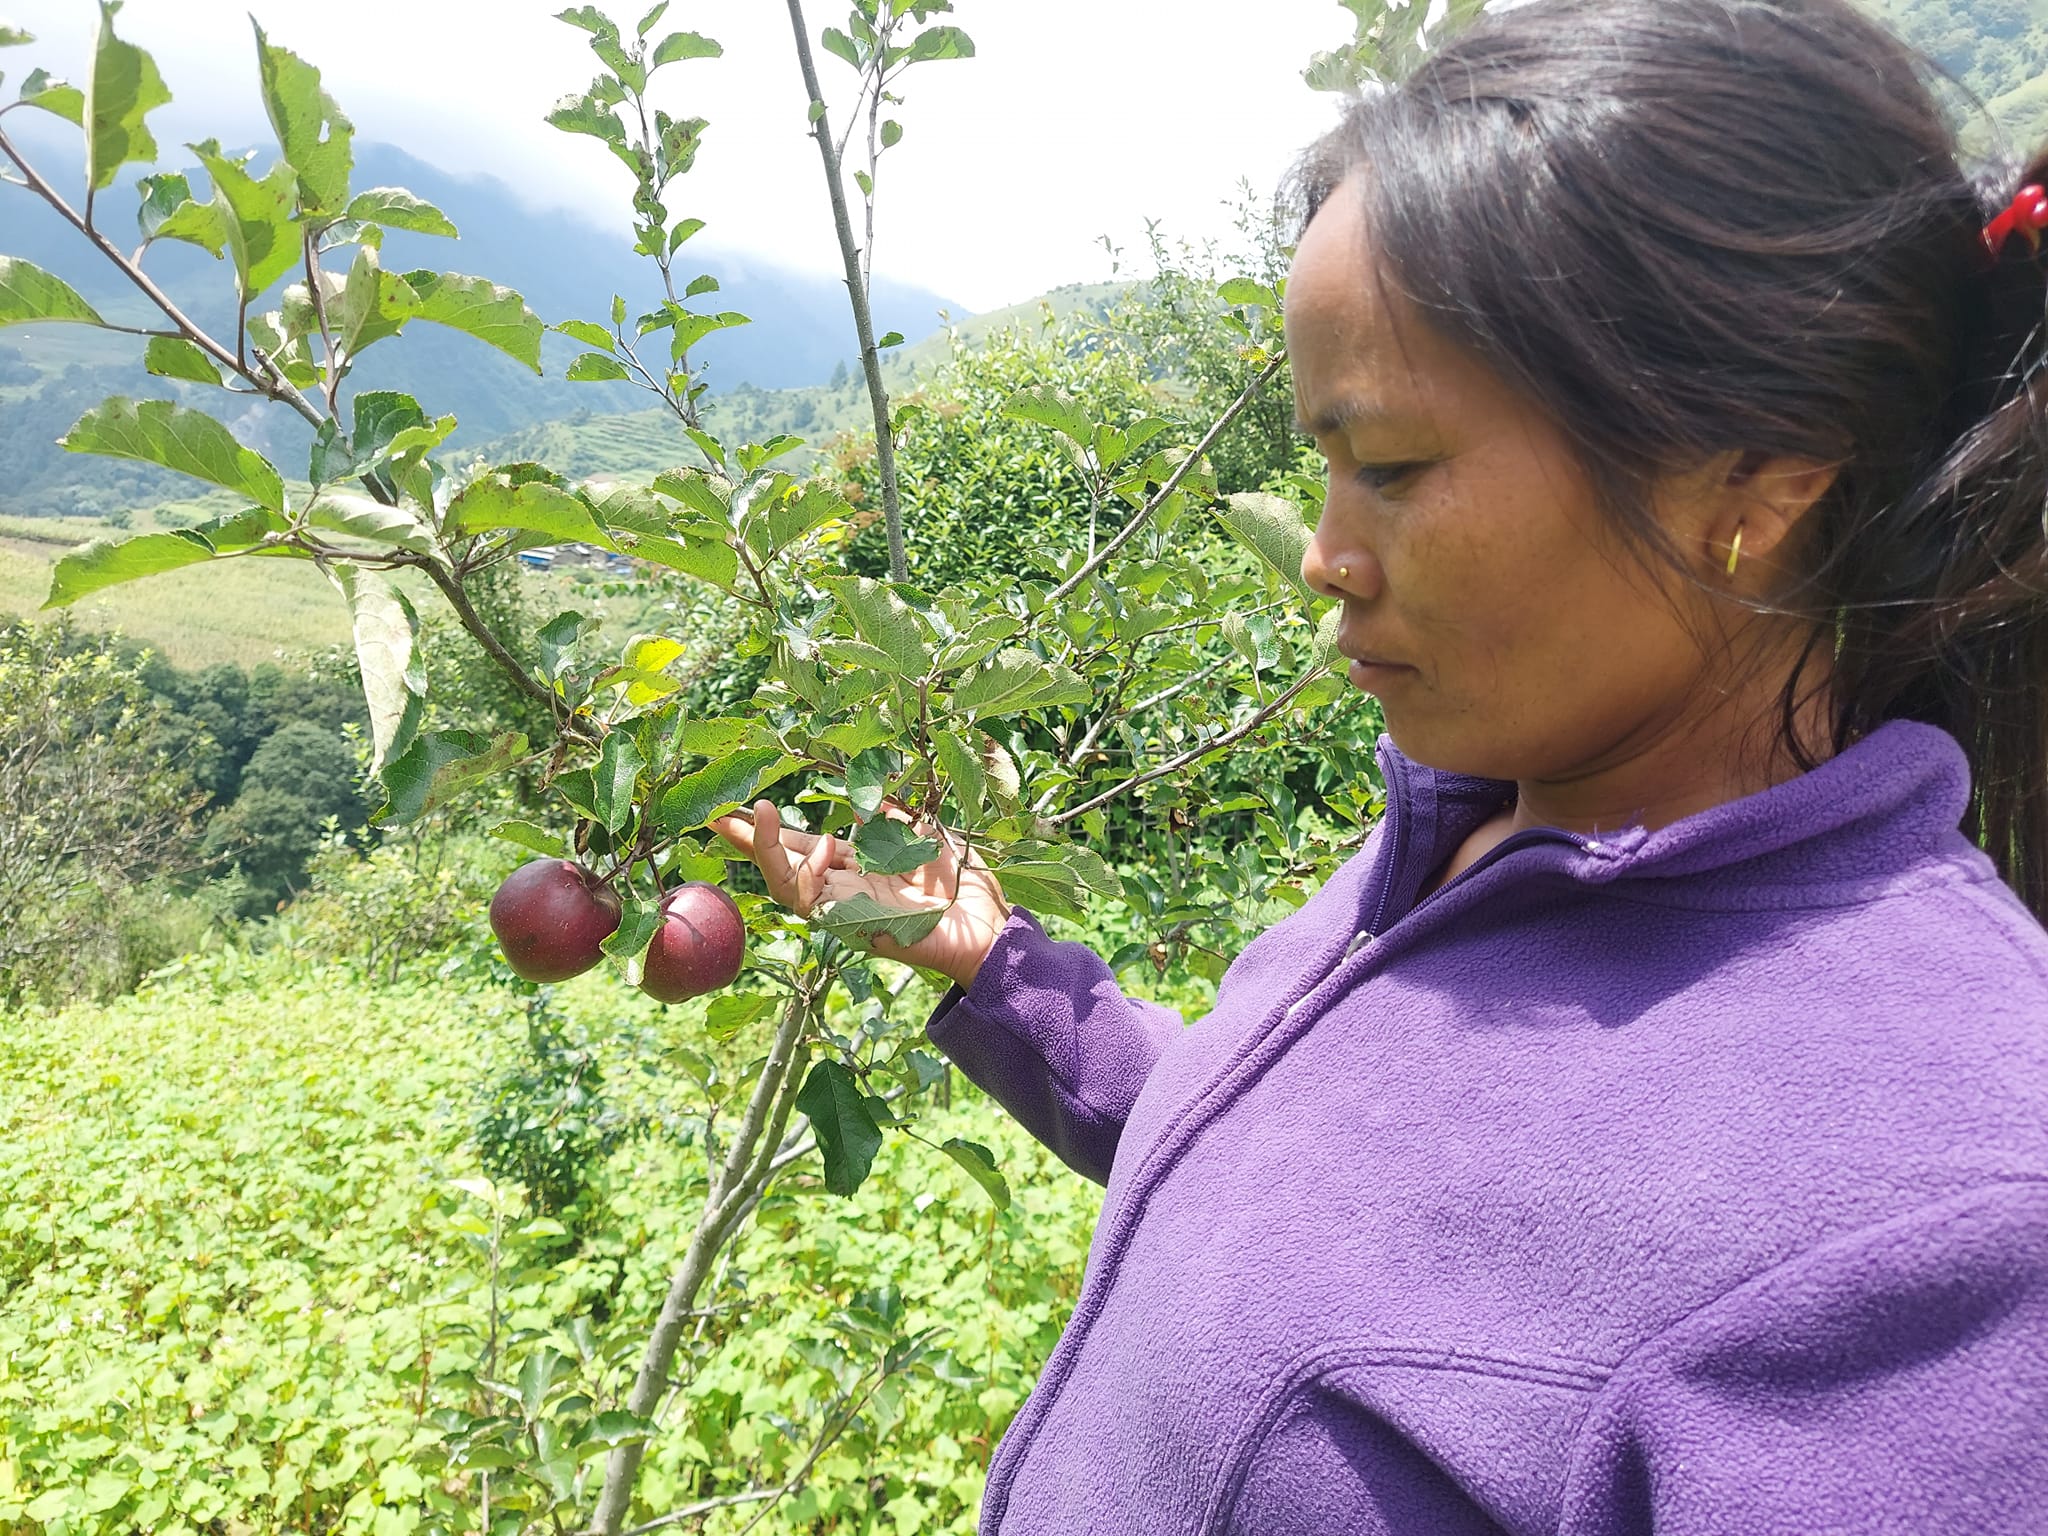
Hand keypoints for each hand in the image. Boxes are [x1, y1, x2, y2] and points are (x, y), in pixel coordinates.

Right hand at [711, 800, 1011, 989]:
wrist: (985, 920)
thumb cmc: (958, 880)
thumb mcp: (916, 832)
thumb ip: (885, 813)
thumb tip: (863, 794)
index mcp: (856, 868)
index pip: (801, 845)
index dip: (771, 828)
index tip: (742, 803)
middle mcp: (843, 890)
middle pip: (781, 867)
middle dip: (747, 840)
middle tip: (716, 814)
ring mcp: (844, 910)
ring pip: (785, 885)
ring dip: (765, 849)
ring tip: (757, 813)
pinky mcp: (852, 927)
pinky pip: (813, 904)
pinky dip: (806, 873)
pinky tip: (819, 846)